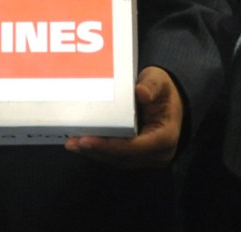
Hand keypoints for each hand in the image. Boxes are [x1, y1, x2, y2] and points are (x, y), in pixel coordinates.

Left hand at [64, 67, 182, 166]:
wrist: (169, 101)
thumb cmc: (162, 91)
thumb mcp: (159, 81)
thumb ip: (152, 85)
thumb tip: (141, 92)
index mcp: (165, 137)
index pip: (134, 147)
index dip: (110, 145)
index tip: (88, 140)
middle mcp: (157, 153)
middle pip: (122, 157)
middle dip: (96, 150)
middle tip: (72, 142)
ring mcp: (148, 158)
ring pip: (117, 160)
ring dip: (94, 153)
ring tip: (72, 143)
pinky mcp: (137, 157)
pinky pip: (117, 157)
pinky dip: (100, 151)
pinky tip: (82, 143)